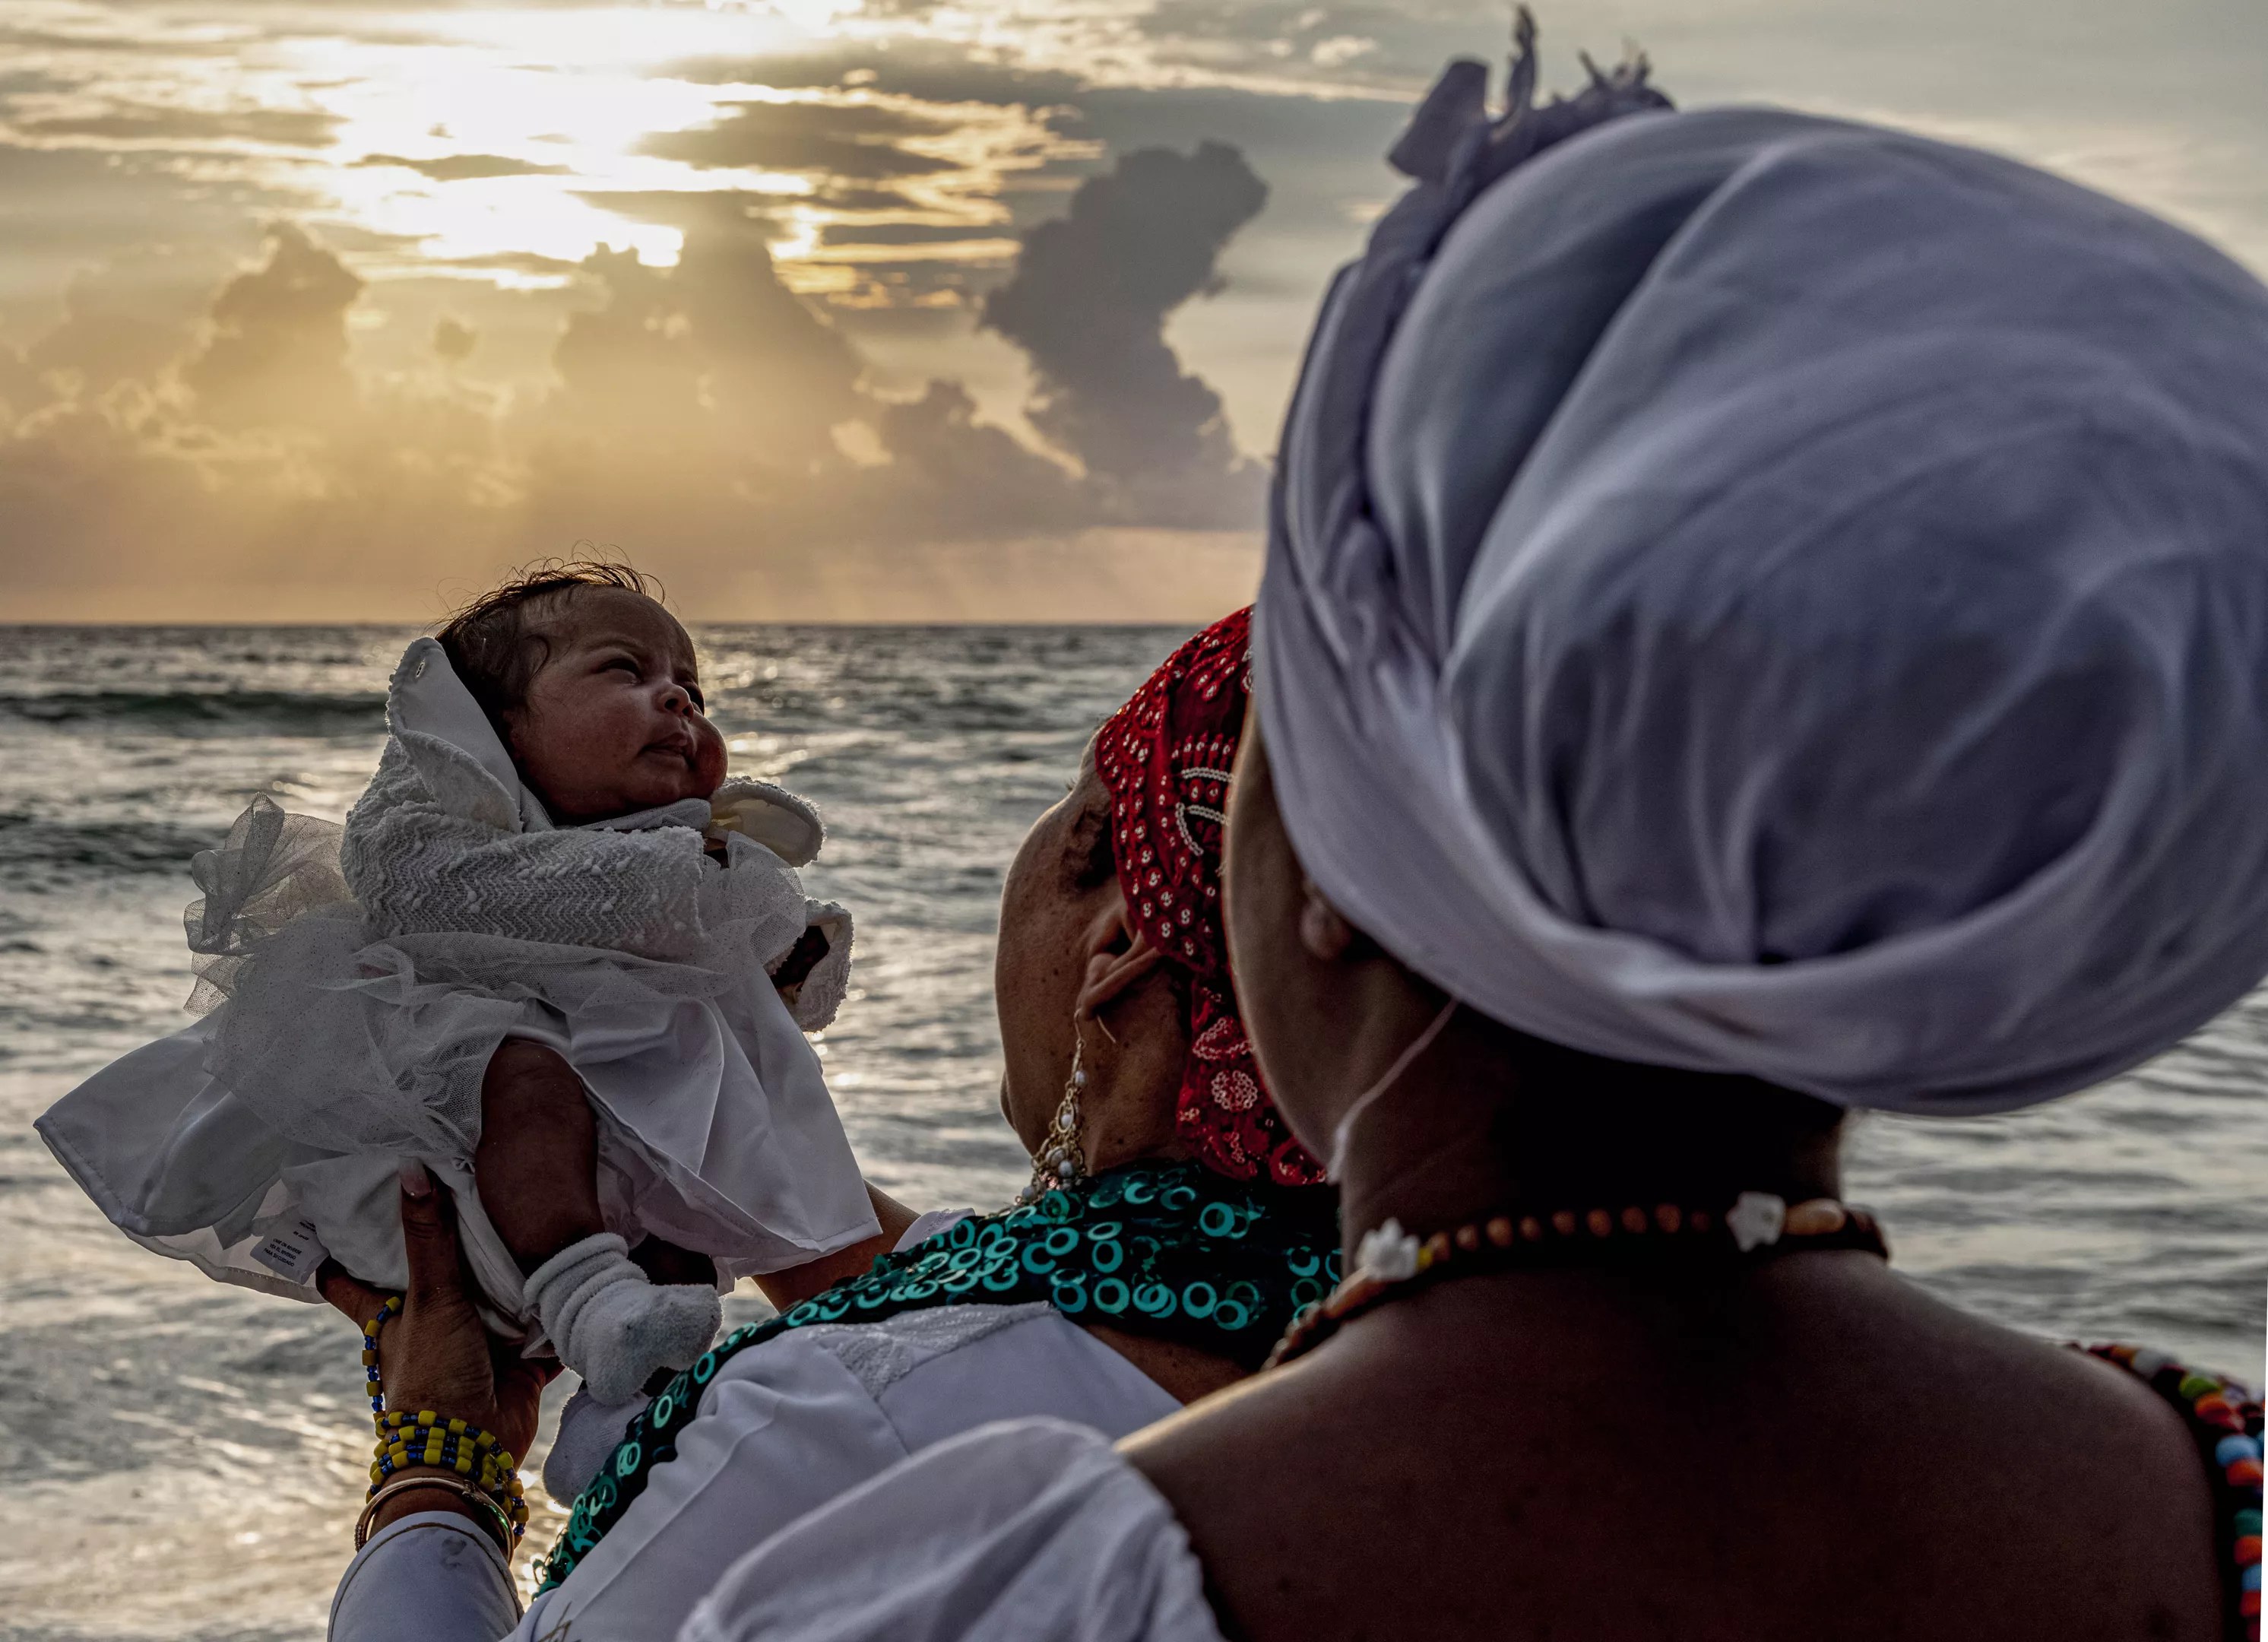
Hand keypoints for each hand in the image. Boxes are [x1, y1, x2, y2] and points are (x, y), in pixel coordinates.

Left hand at [321, 1164, 556, 1546]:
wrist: (475, 1447)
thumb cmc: (435, 1375)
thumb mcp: (430, 1299)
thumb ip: (429, 1238)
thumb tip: (411, 1170)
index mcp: (392, 1317)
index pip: (352, 1283)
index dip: (339, 1256)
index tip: (333, 1222)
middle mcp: (433, 1327)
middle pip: (436, 1281)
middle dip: (449, 1250)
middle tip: (461, 1196)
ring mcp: (477, 1346)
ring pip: (494, 1303)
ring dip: (514, 1278)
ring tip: (536, 1220)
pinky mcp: (520, 1364)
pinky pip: (543, 1331)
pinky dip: (558, 1312)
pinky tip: (581, 1275)